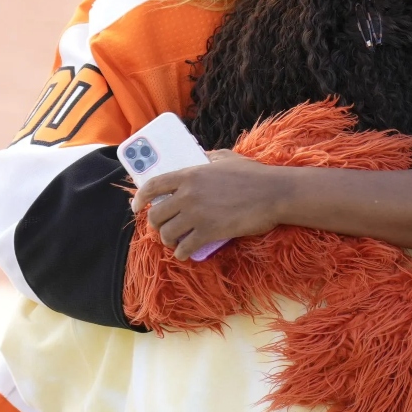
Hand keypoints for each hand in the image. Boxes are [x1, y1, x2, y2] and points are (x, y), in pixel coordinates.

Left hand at [132, 151, 286, 259]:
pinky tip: (185, 253)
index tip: (136, 207)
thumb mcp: (227, 158)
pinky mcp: (208, 232)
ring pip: (167, 234)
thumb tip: (200, 159)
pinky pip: (184, 247)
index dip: (139, 199)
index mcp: (190, 175)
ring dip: (169, 240)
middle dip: (156, 225)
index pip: (153, 186)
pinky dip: (182, 253)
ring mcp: (196, 215)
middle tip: (164, 228)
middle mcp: (187, 195)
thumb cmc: (254, 174)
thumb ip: (208, 159)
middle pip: (156, 215)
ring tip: (176, 242)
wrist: (274, 193)